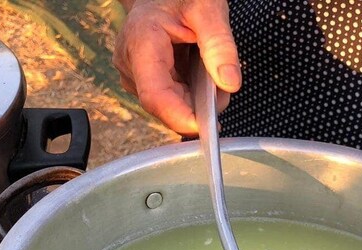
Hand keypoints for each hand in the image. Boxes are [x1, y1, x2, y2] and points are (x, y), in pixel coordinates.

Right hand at [113, 0, 240, 135]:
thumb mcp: (208, 9)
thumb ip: (220, 45)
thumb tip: (230, 84)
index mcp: (141, 42)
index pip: (155, 96)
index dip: (181, 117)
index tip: (209, 125)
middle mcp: (131, 64)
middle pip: (164, 106)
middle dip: (197, 108)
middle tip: (221, 89)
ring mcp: (134, 75)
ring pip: (169, 107)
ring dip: (196, 102)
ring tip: (210, 74)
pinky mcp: (142, 81)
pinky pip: (169, 100)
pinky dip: (190, 96)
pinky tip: (199, 78)